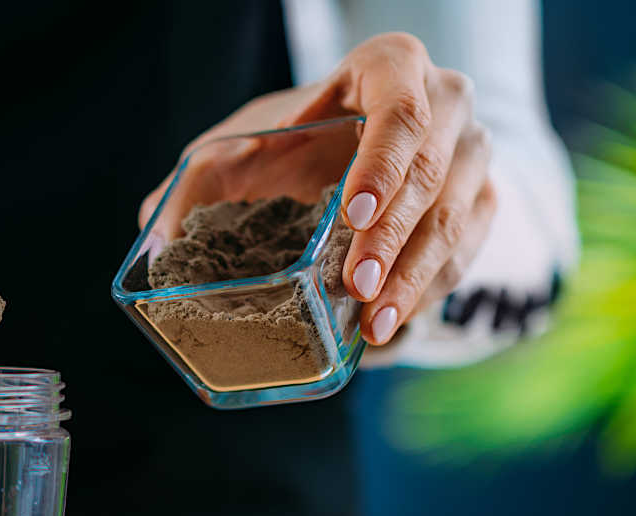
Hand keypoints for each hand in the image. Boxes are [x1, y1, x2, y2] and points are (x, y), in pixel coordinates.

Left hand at [139, 33, 494, 345]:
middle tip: (356, 288)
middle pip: (431, 173)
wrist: (333, 153)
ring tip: (373, 325)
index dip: (381, 165)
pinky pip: (467, 251)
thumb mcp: (227, 155)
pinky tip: (387, 328)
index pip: (401, 110)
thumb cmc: (280, 147)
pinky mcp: (479, 202)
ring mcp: (472, 152)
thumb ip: (188, 191)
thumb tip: (156, 243)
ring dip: (415, 277)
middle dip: (393, 240)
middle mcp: (446, 102)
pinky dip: (427, 291)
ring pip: (457, 218)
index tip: (350, 218)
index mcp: (390, 67)